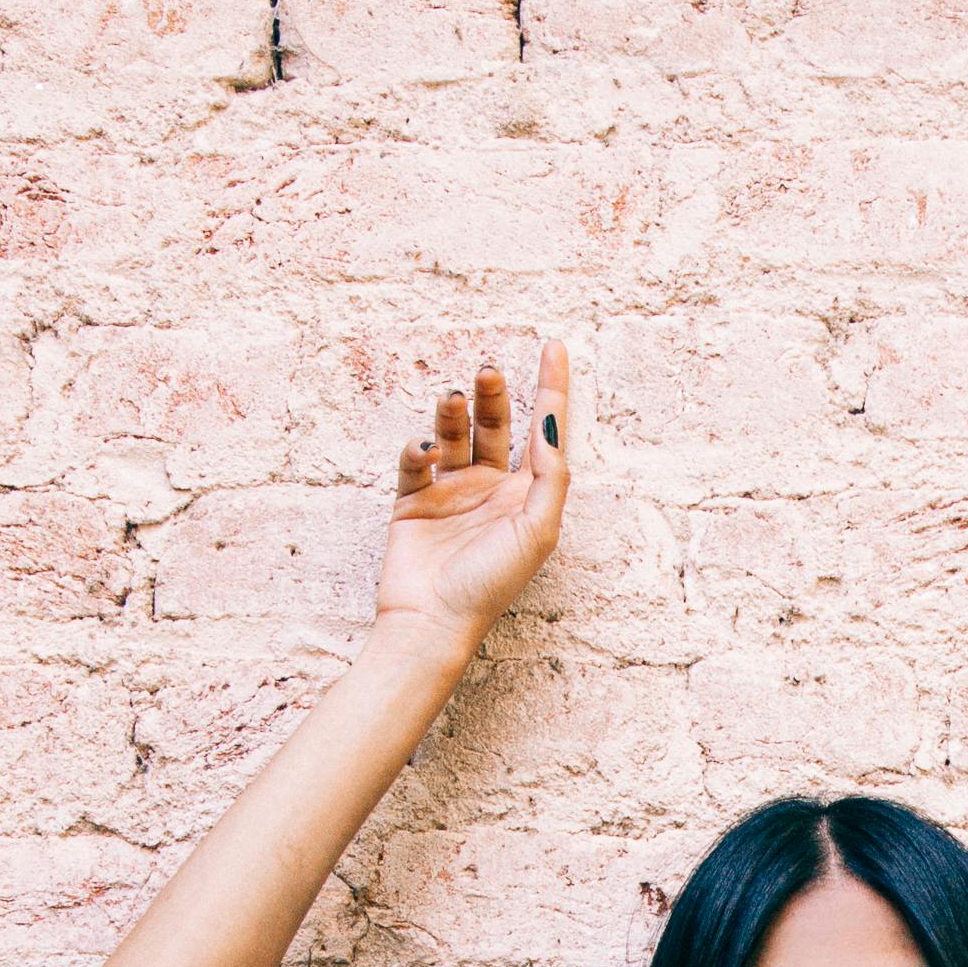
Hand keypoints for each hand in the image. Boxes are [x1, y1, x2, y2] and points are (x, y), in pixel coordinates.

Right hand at [373, 340, 571, 646]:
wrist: (432, 621)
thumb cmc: (490, 584)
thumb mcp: (537, 531)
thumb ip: (550, 477)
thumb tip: (552, 426)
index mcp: (525, 496)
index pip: (542, 432)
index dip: (550, 388)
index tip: (554, 345)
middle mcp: (490, 490)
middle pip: (495, 425)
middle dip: (493, 394)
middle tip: (487, 369)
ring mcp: (451, 494)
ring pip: (454, 435)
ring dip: (452, 414)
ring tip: (450, 399)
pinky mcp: (413, 502)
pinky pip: (415, 462)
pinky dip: (418, 448)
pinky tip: (424, 451)